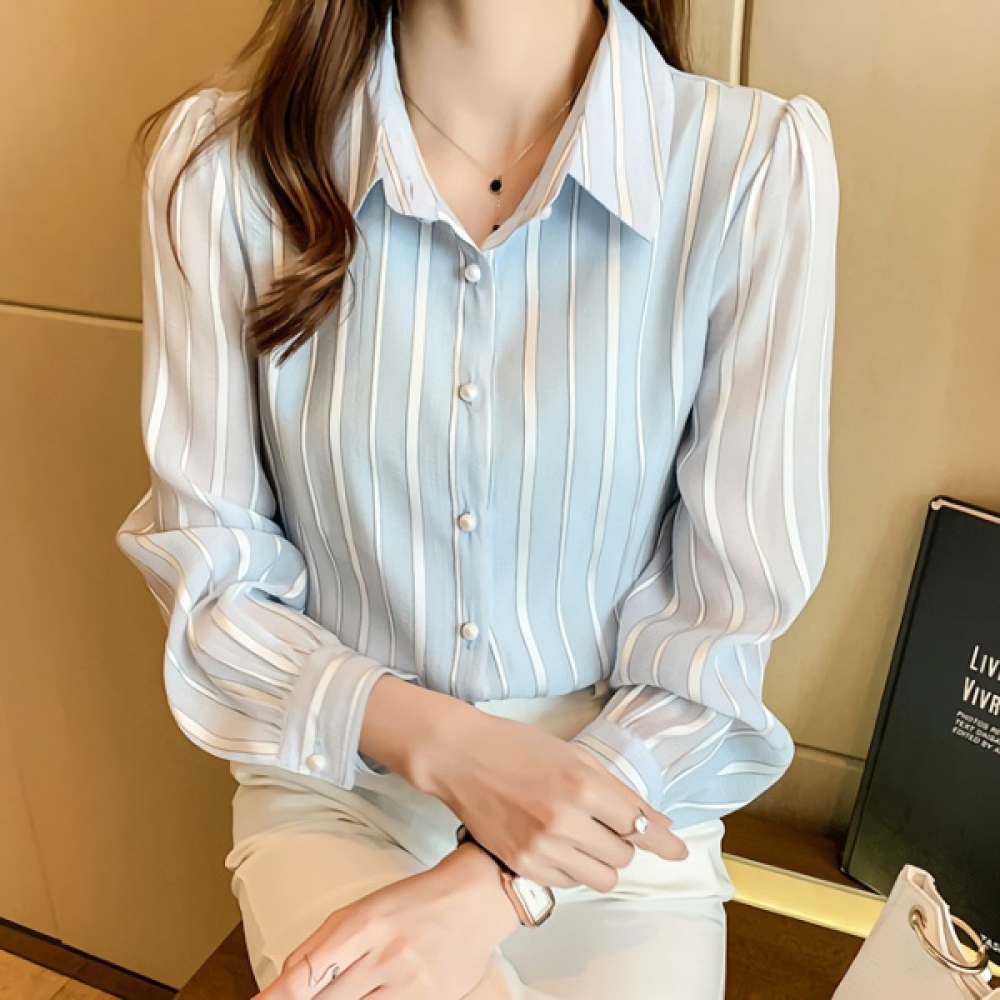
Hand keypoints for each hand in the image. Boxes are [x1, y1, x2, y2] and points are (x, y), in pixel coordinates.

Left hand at [254, 843, 518, 999]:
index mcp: (363, 923)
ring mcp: (410, 983)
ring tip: (351, 988)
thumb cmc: (415, 900)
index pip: (308, 971)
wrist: (477, 898)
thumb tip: (283, 982)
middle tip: (309, 992)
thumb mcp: (364, 908)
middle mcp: (385, 955)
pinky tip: (369, 997)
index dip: (278, 995)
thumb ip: (323, 944)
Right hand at [410, 706, 689, 891]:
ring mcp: (541, 847)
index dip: (663, 841)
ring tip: (583, 837)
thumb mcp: (575, 758)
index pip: (638, 824)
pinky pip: (569, 884)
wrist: (460, 757)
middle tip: (603, 821)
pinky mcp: (522, 864)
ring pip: (601, 878)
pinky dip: (573, 868)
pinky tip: (557, 843)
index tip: (679, 851)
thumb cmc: (517, 748)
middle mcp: (565, 821)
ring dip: (602, 860)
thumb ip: (619, 792)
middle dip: (622, 840)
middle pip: (624, 854)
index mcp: (582, 786)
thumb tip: (658, 823)